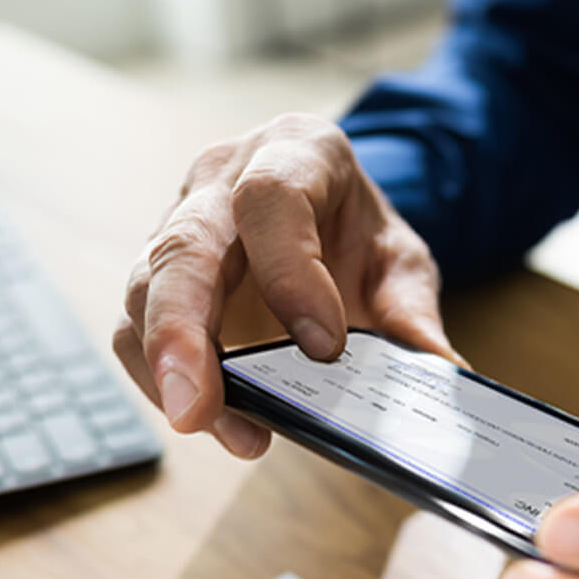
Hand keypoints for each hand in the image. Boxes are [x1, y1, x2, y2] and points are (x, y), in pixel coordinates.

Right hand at [115, 113, 462, 457]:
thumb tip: (443, 379)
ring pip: (145, 291)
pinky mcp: (158, 280)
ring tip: (210, 425)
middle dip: (183, 331)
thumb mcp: (401, 263)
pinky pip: (135, 328)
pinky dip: (160, 380)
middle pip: (183, 248)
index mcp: (294, 153)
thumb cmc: (357, 233)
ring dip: (168, 367)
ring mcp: (179, 226)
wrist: (329, 218)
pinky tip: (209, 421)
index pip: (272, 200)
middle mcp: (221, 181)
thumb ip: (414, 316)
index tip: (324, 347)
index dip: (290, 272)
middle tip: (197, 407)